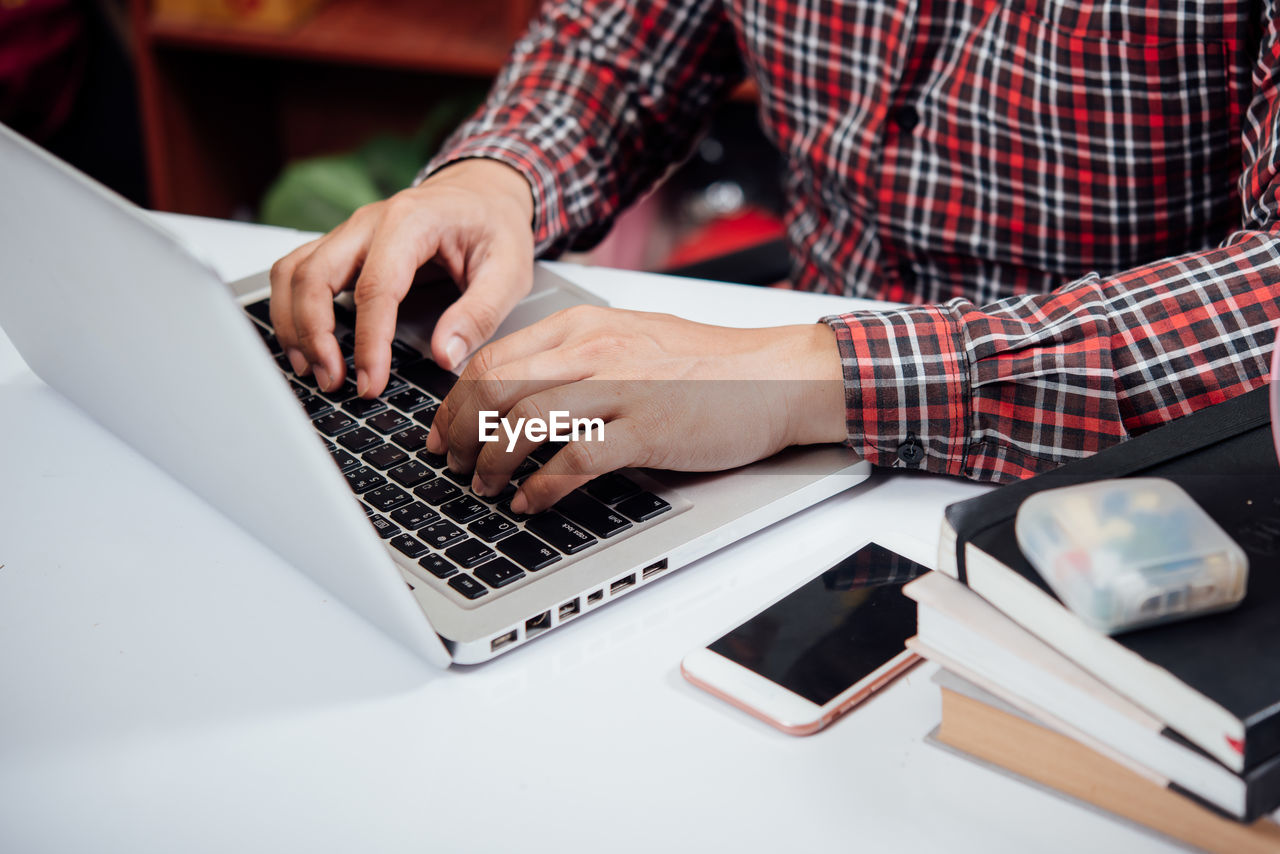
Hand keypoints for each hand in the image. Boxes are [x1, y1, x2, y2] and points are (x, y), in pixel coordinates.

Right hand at [268, 159, 534, 396]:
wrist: (484, 192)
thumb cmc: (495, 226)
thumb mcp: (510, 270)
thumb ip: (480, 314)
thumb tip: (445, 355)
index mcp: (411, 221)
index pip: (375, 287)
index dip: (369, 341)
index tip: (371, 382)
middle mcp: (369, 222)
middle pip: (314, 274)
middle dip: (314, 334)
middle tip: (333, 381)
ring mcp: (350, 232)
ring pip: (294, 272)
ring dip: (293, 324)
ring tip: (313, 369)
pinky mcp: (343, 247)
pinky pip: (298, 272)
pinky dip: (292, 309)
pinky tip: (307, 344)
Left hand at [426, 305, 846, 512]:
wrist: (777, 376)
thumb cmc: (710, 365)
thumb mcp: (632, 340)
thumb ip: (577, 356)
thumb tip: (521, 391)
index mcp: (584, 326)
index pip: (493, 358)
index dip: (455, 401)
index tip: (445, 431)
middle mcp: (594, 350)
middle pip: (494, 387)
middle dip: (461, 432)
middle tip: (454, 463)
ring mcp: (620, 388)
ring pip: (523, 421)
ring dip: (492, 461)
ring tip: (485, 487)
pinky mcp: (646, 429)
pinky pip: (574, 459)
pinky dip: (541, 486)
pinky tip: (530, 502)